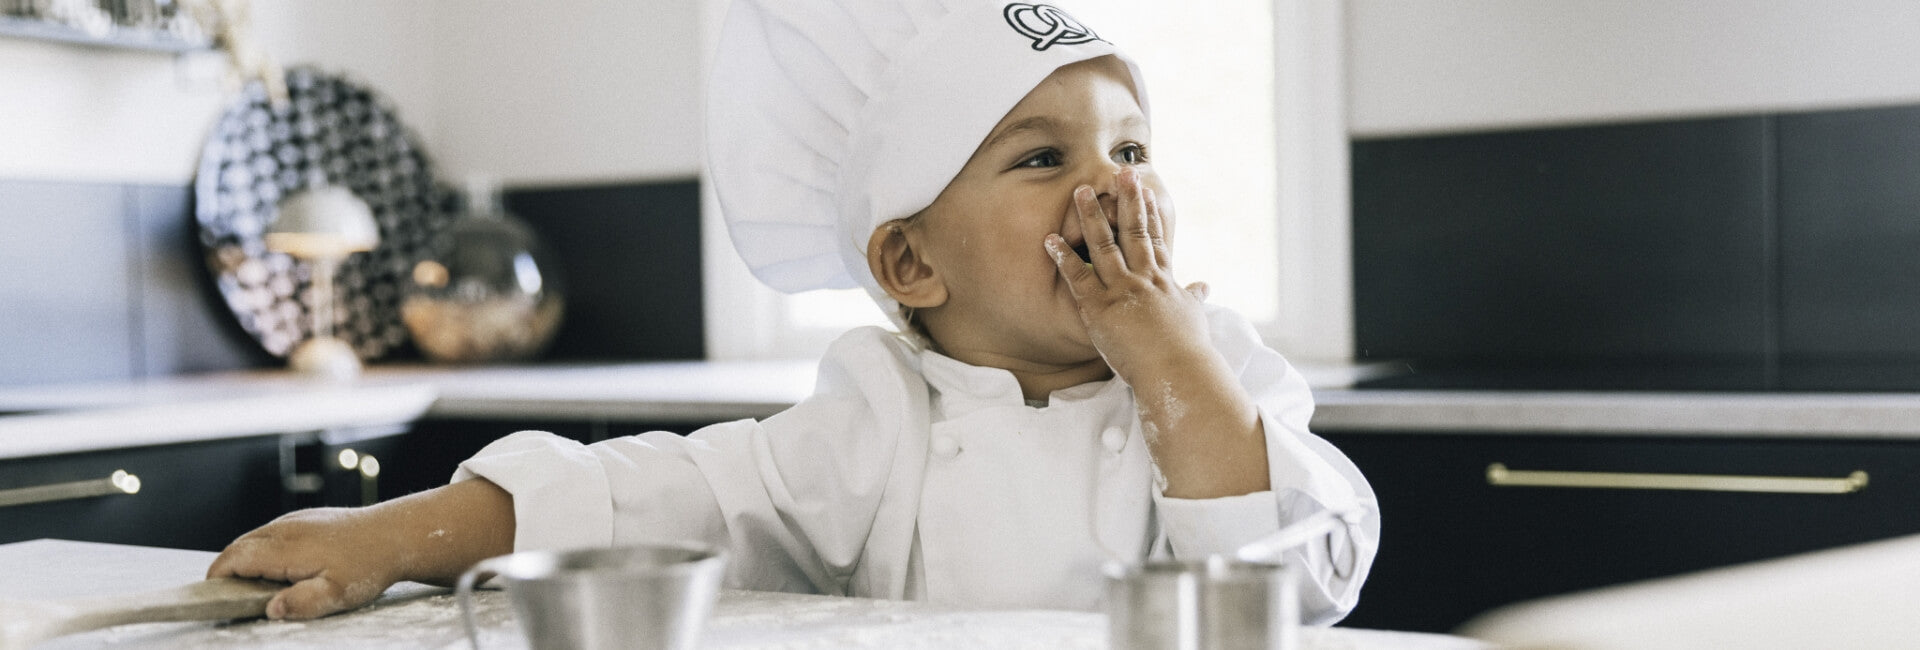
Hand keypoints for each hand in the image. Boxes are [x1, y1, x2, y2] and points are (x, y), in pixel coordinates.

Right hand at [206, 508, 399, 619]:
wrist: (396, 533)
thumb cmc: (367, 565)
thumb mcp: (337, 593)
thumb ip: (301, 603)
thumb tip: (270, 610)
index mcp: (286, 548)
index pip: (234, 559)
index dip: (217, 578)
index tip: (212, 598)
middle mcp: (286, 528)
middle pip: (238, 546)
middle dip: (226, 570)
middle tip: (229, 597)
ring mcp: (296, 520)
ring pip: (254, 538)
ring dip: (245, 559)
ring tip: (253, 587)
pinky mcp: (307, 517)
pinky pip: (272, 533)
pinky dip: (263, 550)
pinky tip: (279, 570)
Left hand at [1045, 168, 1268, 497]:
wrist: (1178, 374)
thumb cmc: (1187, 353)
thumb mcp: (1193, 320)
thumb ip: (1194, 299)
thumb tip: (1204, 286)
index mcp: (1165, 281)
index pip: (1156, 238)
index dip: (1149, 210)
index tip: (1144, 187)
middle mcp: (1145, 279)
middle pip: (1134, 231)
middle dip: (1126, 199)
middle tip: (1119, 171)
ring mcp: (1123, 292)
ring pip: (1104, 246)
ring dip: (1090, 216)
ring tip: (1080, 191)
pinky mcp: (1102, 309)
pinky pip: (1078, 278)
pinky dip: (1063, 257)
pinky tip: (1049, 239)